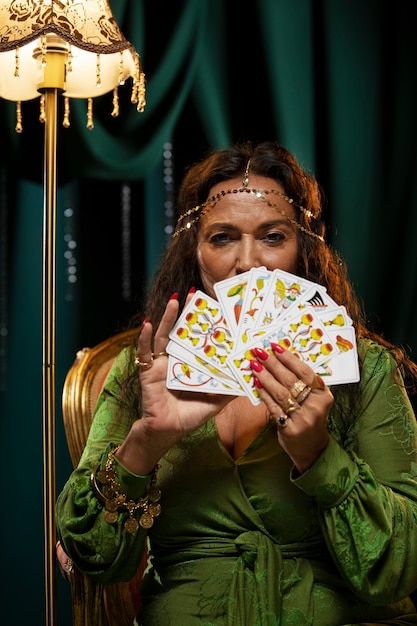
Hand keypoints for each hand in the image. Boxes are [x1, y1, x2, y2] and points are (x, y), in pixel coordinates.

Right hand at [117, 294, 233, 473]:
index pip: (199, 339)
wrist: (167, 432)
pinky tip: (147, 324)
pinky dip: (144, 338)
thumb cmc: (188, 417)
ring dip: (167, 317)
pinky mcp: (148, 370)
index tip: (215, 307)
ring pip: (163, 335)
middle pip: (181, 331)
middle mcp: (176, 359)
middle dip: (187, 312)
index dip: (205, 324)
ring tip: (174, 300)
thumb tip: (250, 380)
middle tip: (193, 293)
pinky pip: (144, 351)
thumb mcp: (215, 403)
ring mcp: (161, 363)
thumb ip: (230, 391)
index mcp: (192, 364)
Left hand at [249, 344, 333, 473]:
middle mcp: (315, 406)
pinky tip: (257, 384)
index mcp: (323, 395)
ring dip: (266, 377)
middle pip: (291, 380)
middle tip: (260, 352)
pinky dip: (264, 394)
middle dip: (273, 364)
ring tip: (255, 365)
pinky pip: (274, 407)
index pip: (305, 372)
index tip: (275, 347)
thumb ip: (303, 383)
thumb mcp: (315, 399)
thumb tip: (282, 359)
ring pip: (281, 393)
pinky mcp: (290, 429)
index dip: (289, 358)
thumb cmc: (311, 418)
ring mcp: (303, 419)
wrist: (312, 448)